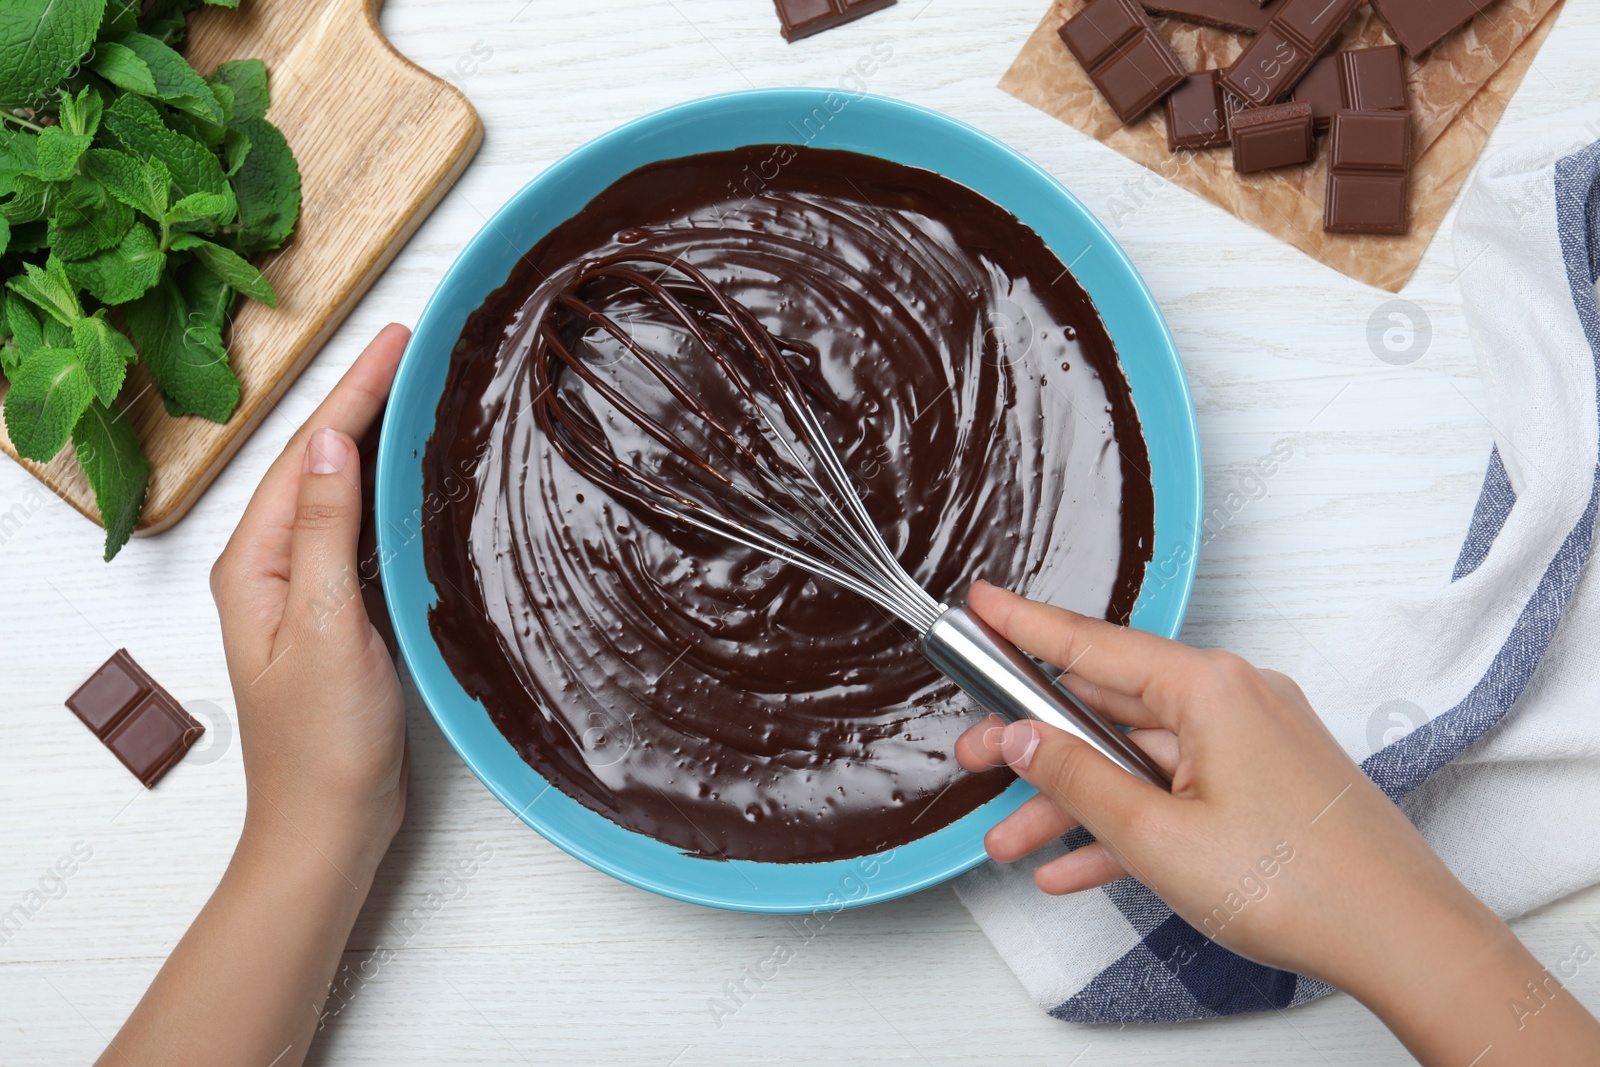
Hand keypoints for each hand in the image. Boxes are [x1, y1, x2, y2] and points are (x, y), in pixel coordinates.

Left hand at [210, 324, 409, 866]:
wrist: (331, 825)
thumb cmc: (323, 743)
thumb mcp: (325, 627)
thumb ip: (323, 532)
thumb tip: (327, 445)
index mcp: (256, 563)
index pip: (308, 454)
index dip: (354, 391)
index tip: (399, 341)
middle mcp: (274, 567)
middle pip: (321, 462)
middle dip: (366, 400)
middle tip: (418, 348)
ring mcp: (306, 590)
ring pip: (343, 493)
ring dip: (380, 440)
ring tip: (422, 390)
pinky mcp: (340, 613)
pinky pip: (363, 532)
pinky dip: (391, 493)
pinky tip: (420, 477)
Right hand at [955, 580, 1599, 1064]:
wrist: (1404, 942)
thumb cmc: (1303, 883)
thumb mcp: (1159, 837)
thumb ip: (1077, 781)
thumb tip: (1020, 738)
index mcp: (1209, 688)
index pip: (1092, 646)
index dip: (1026, 626)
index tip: (980, 604)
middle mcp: (1232, 701)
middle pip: (1107, 707)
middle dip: (1033, 742)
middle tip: (971, 754)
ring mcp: (1250, 745)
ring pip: (1135, 760)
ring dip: (1073, 800)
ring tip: (1009, 840)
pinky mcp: (1262, 788)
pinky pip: (1174, 793)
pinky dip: (1126, 823)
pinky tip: (1074, 865)